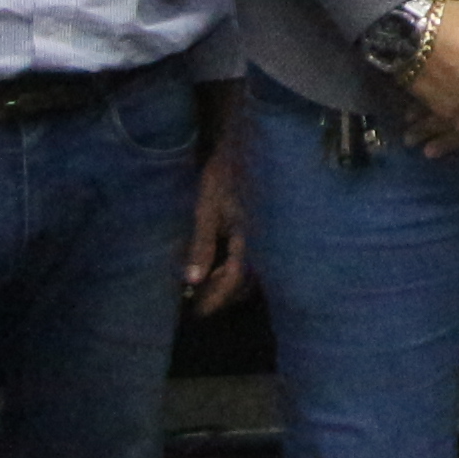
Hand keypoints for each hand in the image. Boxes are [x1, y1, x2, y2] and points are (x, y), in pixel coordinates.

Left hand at [182, 133, 251, 315]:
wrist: (245, 144)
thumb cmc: (224, 174)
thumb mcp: (206, 208)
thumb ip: (202, 245)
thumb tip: (193, 281)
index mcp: (250, 238)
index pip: (234, 280)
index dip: (216, 299)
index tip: (196, 312)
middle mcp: (263, 241)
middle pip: (248, 282)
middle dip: (224, 295)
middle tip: (199, 301)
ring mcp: (265, 235)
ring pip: (254, 272)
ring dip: (231, 283)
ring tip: (208, 284)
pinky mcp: (263, 229)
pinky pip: (255, 258)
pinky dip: (237, 267)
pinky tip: (221, 263)